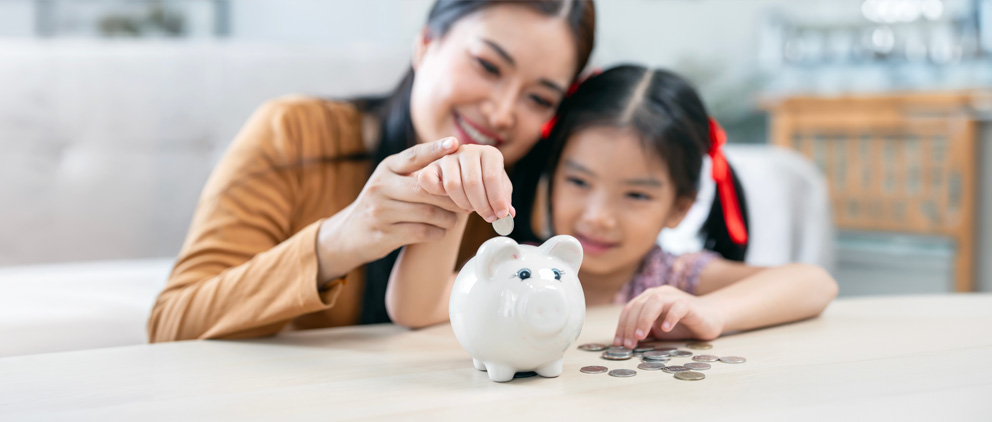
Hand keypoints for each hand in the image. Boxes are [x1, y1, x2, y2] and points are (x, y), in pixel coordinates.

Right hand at [316, 137, 464, 281]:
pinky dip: (437, 232)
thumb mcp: (391, 181)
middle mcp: (381, 186)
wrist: (349, 234)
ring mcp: (380, 211)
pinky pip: (421, 232)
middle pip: (426, 188)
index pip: (414, 156)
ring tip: (456, 219)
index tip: (456, 144)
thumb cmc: (382, 203)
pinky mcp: (383, 234)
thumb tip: (454, 157)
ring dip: (448, 218)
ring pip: (427, 212)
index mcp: (386, 168)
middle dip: (452, 197)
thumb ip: (416, 172)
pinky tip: (441, 231)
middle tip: (469, 202)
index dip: (436, 149)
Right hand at [416, 143, 514, 222]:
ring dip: (464, 203)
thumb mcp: (499, 189)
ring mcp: (448, 158)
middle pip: (472, 182)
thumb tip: (509, 213)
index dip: (497, 199)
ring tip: (472, 209)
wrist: (465, 176)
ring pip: (452, 185)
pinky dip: (438, 194)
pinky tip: (451, 201)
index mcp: (489, 153)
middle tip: (488, 217)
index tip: (501, 214)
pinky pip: (429, 181)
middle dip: (482, 205)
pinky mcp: (431, 167)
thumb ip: (505, 199)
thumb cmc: (486, 184)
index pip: (492, 176)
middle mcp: (468, 151)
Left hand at [614, 286, 724, 347]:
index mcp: (648, 299)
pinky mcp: (689, 304)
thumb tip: (624, 344)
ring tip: (641, 337)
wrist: (710, 318)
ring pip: (655, 302)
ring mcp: (674, 297)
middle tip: (629, 344)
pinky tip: (665, 329)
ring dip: (644, 319)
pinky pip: (678, 307)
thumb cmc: (681, 325)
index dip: (621, 326)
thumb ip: (644, 332)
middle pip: (638, 305)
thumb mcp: (658, 330)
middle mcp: (659, 294)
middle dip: (630, 325)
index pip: (630, 309)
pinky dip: (670, 317)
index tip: (619, 344)